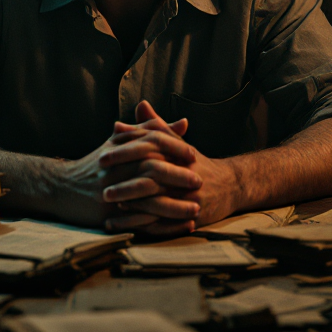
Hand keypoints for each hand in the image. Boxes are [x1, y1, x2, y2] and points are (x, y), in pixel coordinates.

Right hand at [48, 103, 195, 228]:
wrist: (62, 186)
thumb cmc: (97, 163)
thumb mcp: (121, 141)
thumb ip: (153, 131)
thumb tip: (184, 123)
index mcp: (121, 146)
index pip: (152, 143)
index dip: (173, 148)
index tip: (193, 154)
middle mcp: (117, 167)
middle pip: (152, 168)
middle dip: (177, 175)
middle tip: (199, 181)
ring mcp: (113, 191)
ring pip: (148, 197)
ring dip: (174, 205)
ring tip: (196, 209)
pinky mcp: (109, 213)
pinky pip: (141, 221)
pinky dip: (163, 225)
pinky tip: (181, 227)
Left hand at [99, 100, 239, 235]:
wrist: (230, 185)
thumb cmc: (196, 162)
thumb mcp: (178, 142)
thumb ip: (157, 125)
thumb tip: (140, 105)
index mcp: (178, 155)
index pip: (148, 151)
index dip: (124, 154)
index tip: (102, 157)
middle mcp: (184, 177)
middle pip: (151, 180)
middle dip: (125, 186)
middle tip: (102, 190)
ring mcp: (188, 199)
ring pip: (156, 206)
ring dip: (131, 210)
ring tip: (108, 212)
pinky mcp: (191, 218)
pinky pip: (163, 226)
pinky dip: (142, 227)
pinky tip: (124, 227)